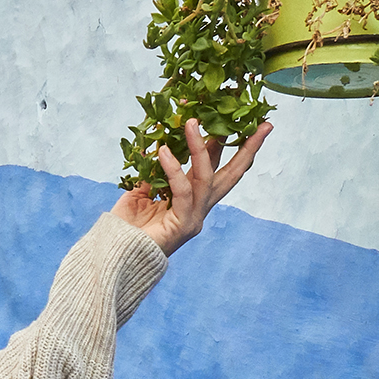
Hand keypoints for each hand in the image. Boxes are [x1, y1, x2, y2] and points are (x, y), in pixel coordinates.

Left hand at [112, 118, 271, 255]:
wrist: (114, 257)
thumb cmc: (124, 228)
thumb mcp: (141, 191)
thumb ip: (155, 172)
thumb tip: (161, 146)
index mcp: (192, 200)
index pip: (216, 167)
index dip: (225, 143)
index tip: (238, 120)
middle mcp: (200, 208)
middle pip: (232, 174)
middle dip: (249, 148)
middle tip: (264, 125)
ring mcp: (195, 217)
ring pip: (207, 177)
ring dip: (201, 146)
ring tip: (191, 121)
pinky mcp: (184, 225)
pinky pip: (182, 190)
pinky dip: (174, 169)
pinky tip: (162, 151)